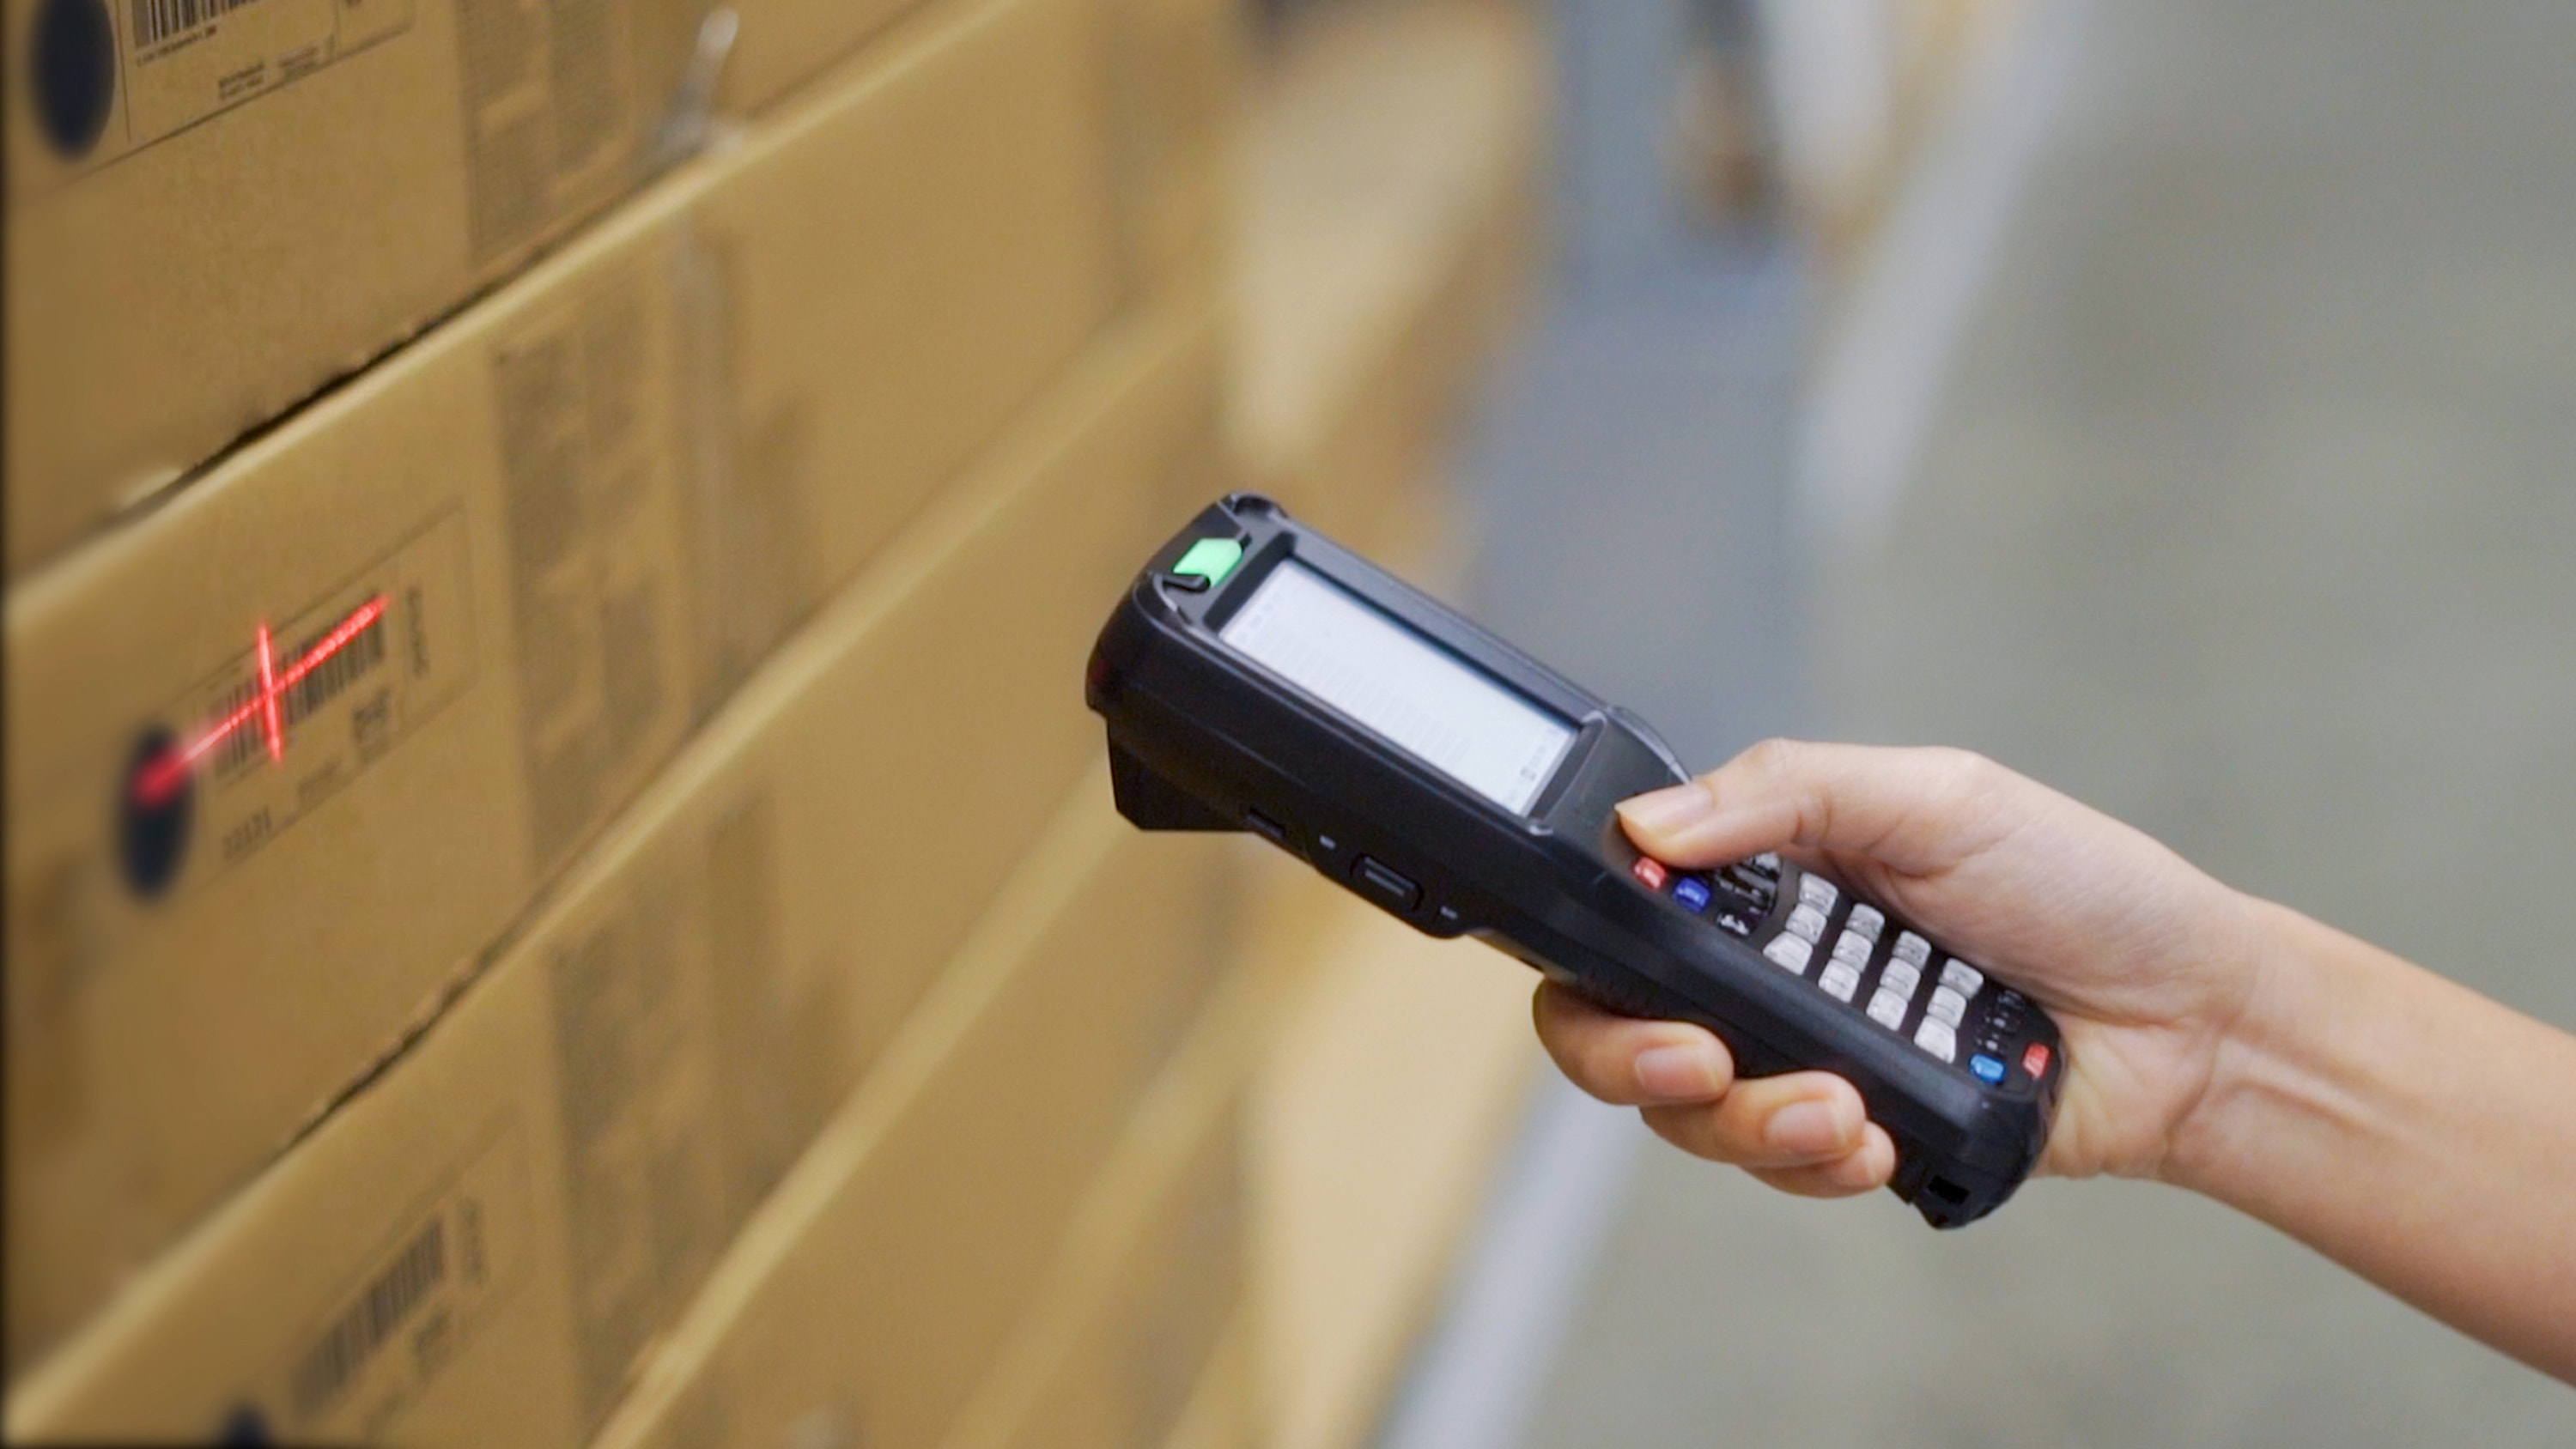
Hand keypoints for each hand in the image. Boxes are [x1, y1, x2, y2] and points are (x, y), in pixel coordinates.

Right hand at [1533, 739, 2269, 1194]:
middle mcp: (1767, 969)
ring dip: (1749, 1119)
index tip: (1621, 964)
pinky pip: (1782, 1170)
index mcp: (1769, 875)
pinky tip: (1872, 1140)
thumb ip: (1785, 792)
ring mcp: (1806, 1057)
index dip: (1591, 949)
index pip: (1623, 910)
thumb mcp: (1935, 797)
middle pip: (1618, 1029)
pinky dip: (1814, 1161)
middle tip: (1698, 1058)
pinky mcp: (1855, 1136)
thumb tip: (1649, 821)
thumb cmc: (2083, 887)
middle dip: (1633, 1056)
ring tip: (1840, 1108)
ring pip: (1695, 1115)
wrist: (2193, 1018)